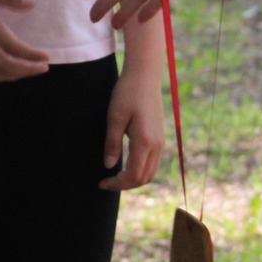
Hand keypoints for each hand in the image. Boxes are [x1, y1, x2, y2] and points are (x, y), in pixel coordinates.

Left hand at [99, 67, 164, 190]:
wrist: (144, 77)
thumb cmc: (127, 93)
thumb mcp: (114, 117)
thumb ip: (112, 143)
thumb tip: (108, 166)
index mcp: (145, 142)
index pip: (134, 176)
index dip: (118, 184)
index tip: (101, 183)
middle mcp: (156, 145)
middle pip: (144, 178)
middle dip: (125, 185)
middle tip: (106, 182)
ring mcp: (160, 142)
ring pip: (150, 172)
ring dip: (133, 179)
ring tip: (115, 176)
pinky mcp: (159, 137)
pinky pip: (152, 162)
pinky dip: (140, 170)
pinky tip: (126, 165)